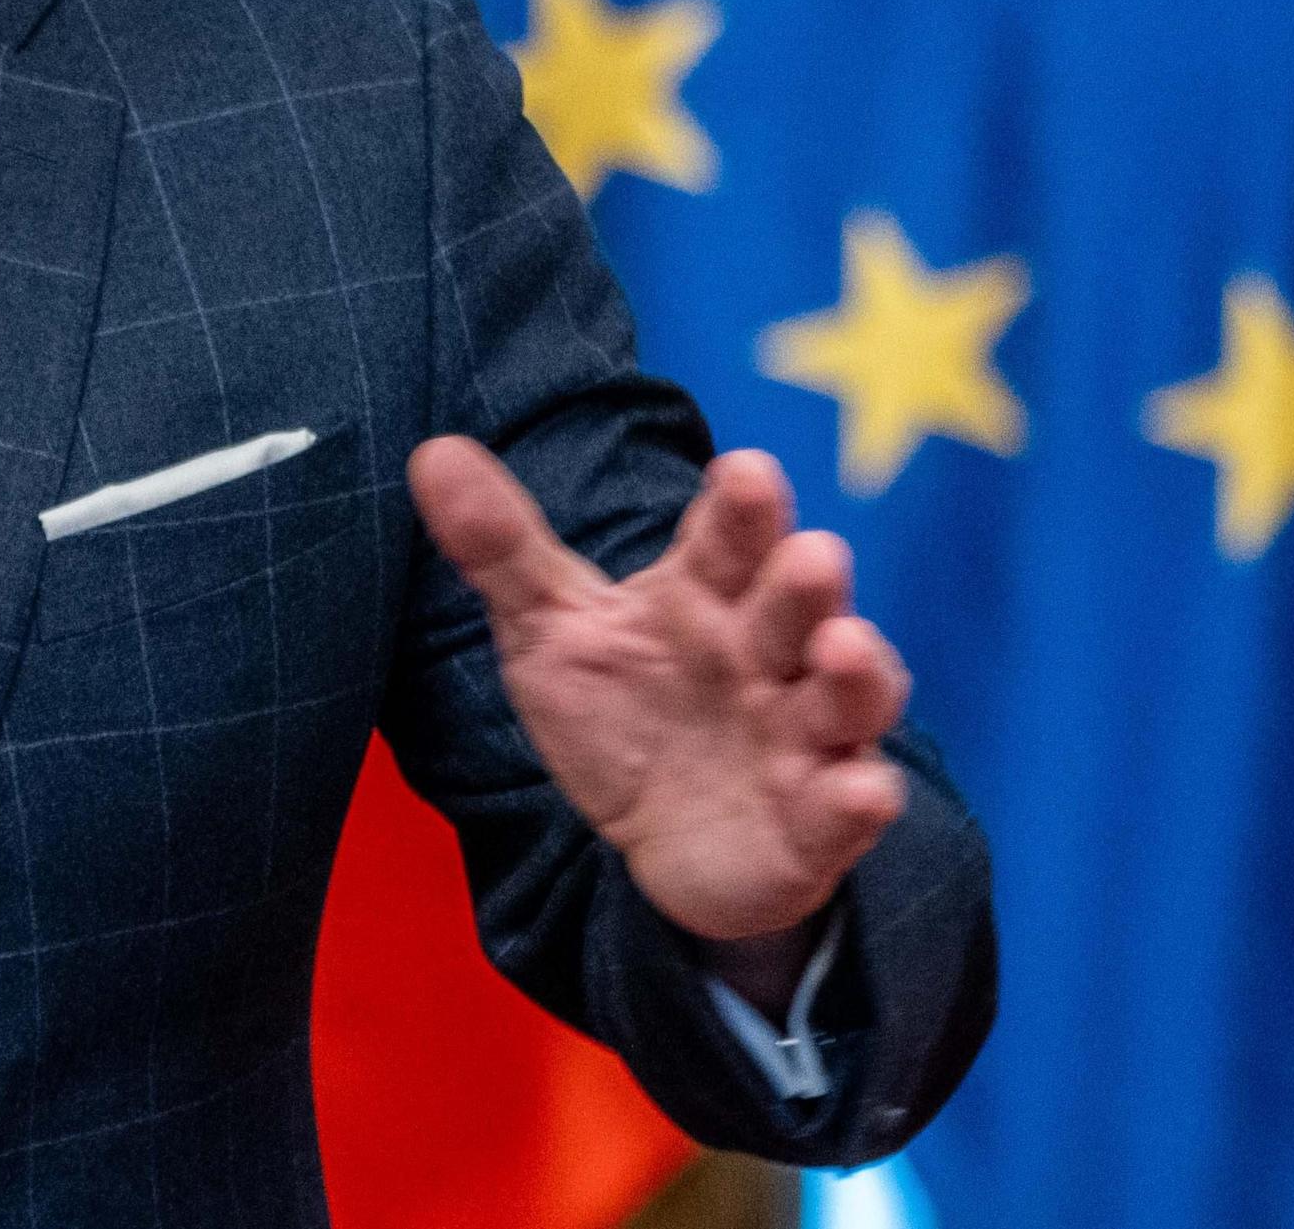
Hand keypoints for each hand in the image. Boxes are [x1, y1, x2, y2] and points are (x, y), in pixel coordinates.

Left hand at [406, 436, 910, 947]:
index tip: (745, 473)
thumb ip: (502, 547)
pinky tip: (862, 790)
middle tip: (812, 556)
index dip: (743, 508)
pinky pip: (850, 808)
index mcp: (707, 595)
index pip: (729, 539)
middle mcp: (769, 655)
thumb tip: (432, 453)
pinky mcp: (818, 821)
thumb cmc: (621, 710)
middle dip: (807, 583)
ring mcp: (804, 737)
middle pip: (797, 608)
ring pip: (848, 697)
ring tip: (843, 651)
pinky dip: (859, 798)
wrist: (658, 839)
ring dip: (857, 673)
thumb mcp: (552, 629)